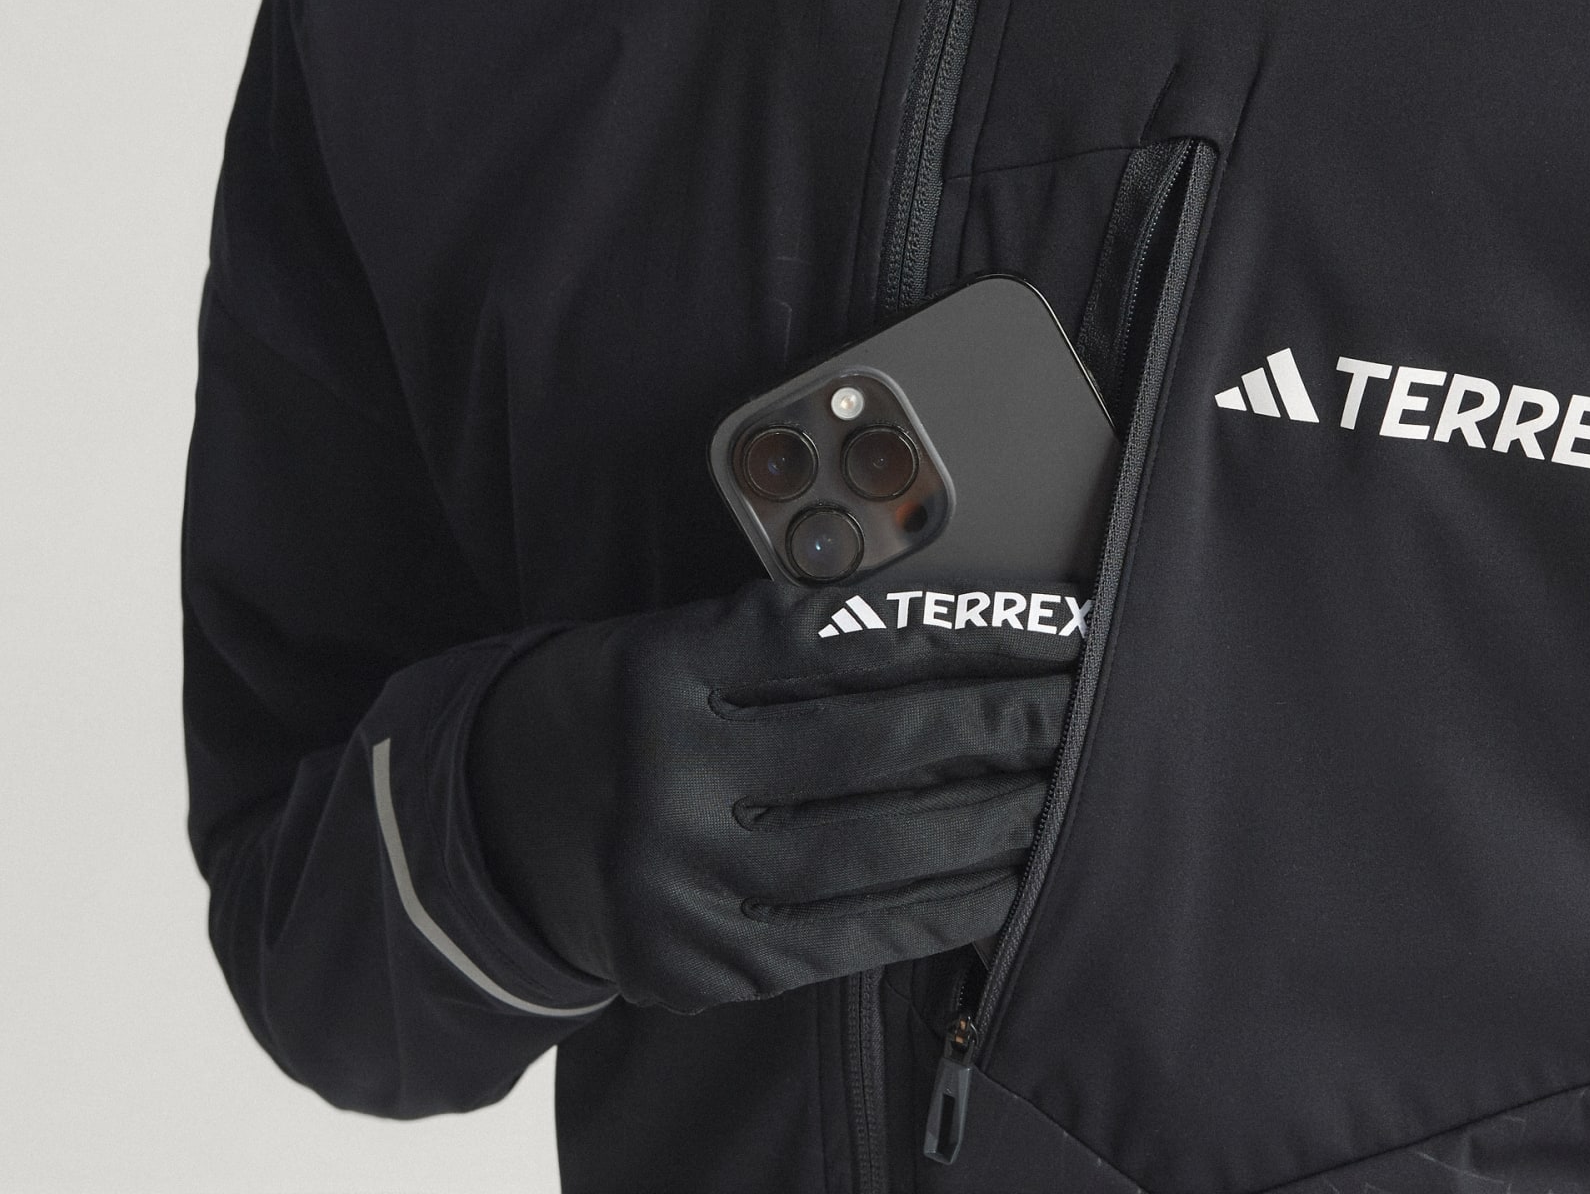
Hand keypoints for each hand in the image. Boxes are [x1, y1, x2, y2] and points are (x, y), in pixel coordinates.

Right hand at [466, 577, 1079, 1010]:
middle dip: (1001, 722)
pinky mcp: (694, 965)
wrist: (503, 822)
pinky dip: (941, 910)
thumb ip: (794, 646)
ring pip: (873, 850)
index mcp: (663, 666)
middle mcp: (661, 774)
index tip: (1057, 624)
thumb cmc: (628, 708)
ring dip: (992, 820)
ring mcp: (674, 882)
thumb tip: (969, 649)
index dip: (966, 631)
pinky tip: (1007, 880)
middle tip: (1086, 704)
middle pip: (872, 744)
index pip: (845, 641)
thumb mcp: (680, 641)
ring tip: (1066, 788)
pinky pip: (847, 939)